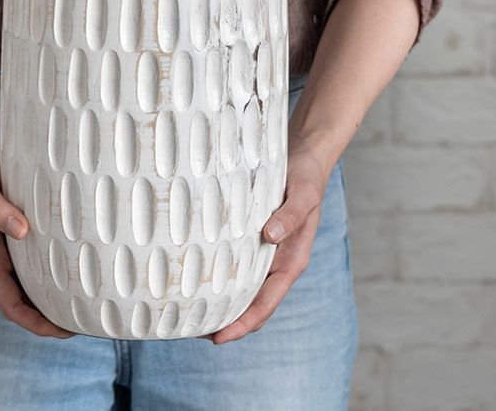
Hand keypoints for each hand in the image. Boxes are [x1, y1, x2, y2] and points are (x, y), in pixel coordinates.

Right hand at [0, 46, 73, 338]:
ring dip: (54, 297)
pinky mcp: (16, 233)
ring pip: (32, 284)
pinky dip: (54, 271)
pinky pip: (36, 262)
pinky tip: (77, 263)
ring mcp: (7, 248)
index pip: (14, 307)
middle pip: (26, 302)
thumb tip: (22, 232)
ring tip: (88, 299)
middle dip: (52, 317)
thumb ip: (0, 209)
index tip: (67, 329)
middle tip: (90, 320)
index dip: (38, 324)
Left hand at [200, 147, 327, 344]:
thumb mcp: (303, 194)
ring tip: (190, 309)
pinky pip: (236, 262)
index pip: (266, 303)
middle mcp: (277, 261)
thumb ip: (290, 215)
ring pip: (242, 286)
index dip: (243, 323)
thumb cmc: (306, 178)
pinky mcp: (254, 237)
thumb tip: (270, 235)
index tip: (219, 337)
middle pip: (251, 303)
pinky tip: (199, 272)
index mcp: (292, 260)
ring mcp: (266, 251)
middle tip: (192, 328)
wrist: (305, 158)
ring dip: (221, 300)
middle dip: (226, 320)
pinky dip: (220, 273)